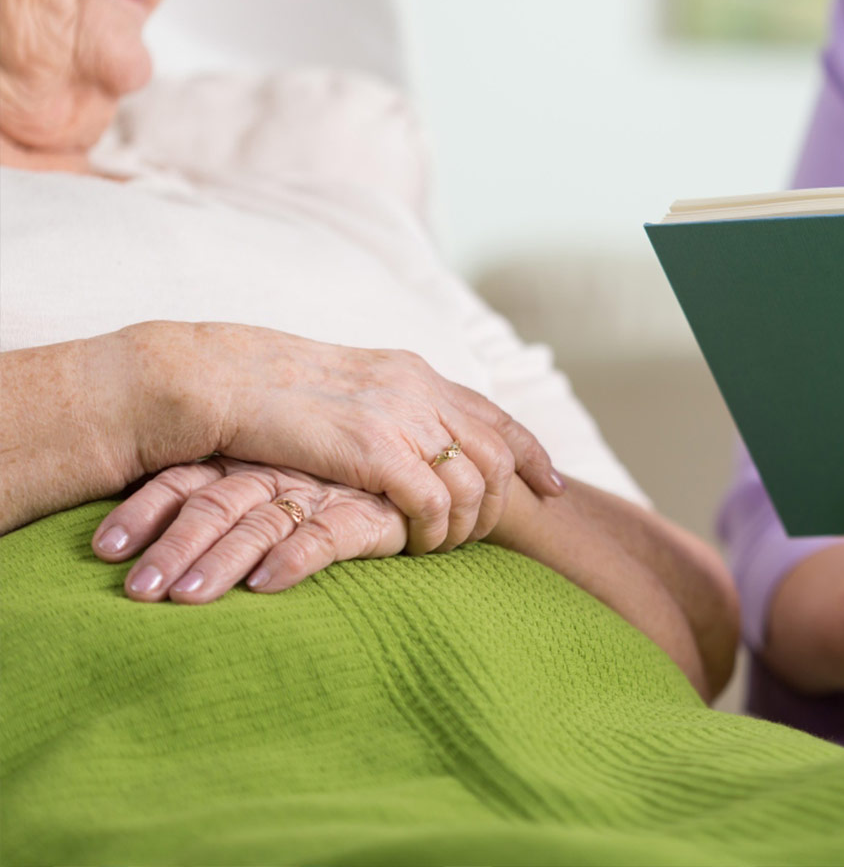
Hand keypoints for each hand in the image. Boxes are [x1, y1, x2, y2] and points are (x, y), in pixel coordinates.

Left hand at [96, 457, 408, 602]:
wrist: (408, 475)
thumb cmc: (321, 486)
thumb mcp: (260, 483)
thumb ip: (210, 499)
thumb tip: (128, 544)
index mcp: (240, 461)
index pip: (180, 480)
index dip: (141, 512)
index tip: (104, 550)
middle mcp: (272, 473)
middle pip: (212, 507)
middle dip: (171, 549)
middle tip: (139, 591)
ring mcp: (317, 493)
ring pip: (260, 524)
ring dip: (221, 561)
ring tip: (187, 598)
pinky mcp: (362, 515)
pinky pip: (324, 537)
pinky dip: (293, 559)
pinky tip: (265, 586)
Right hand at [114, 321, 563, 556]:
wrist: (213, 381)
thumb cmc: (267, 399)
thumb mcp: (346, 395)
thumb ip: (388, 411)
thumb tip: (417, 442)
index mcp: (415, 372)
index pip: (498, 414)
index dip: (533, 454)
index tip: (553, 488)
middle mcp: (418, 388)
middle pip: (498, 454)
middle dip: (502, 504)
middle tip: (484, 538)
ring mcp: (398, 416)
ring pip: (472, 484)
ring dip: (464, 526)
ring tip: (441, 549)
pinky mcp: (374, 448)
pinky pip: (433, 502)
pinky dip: (434, 532)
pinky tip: (417, 546)